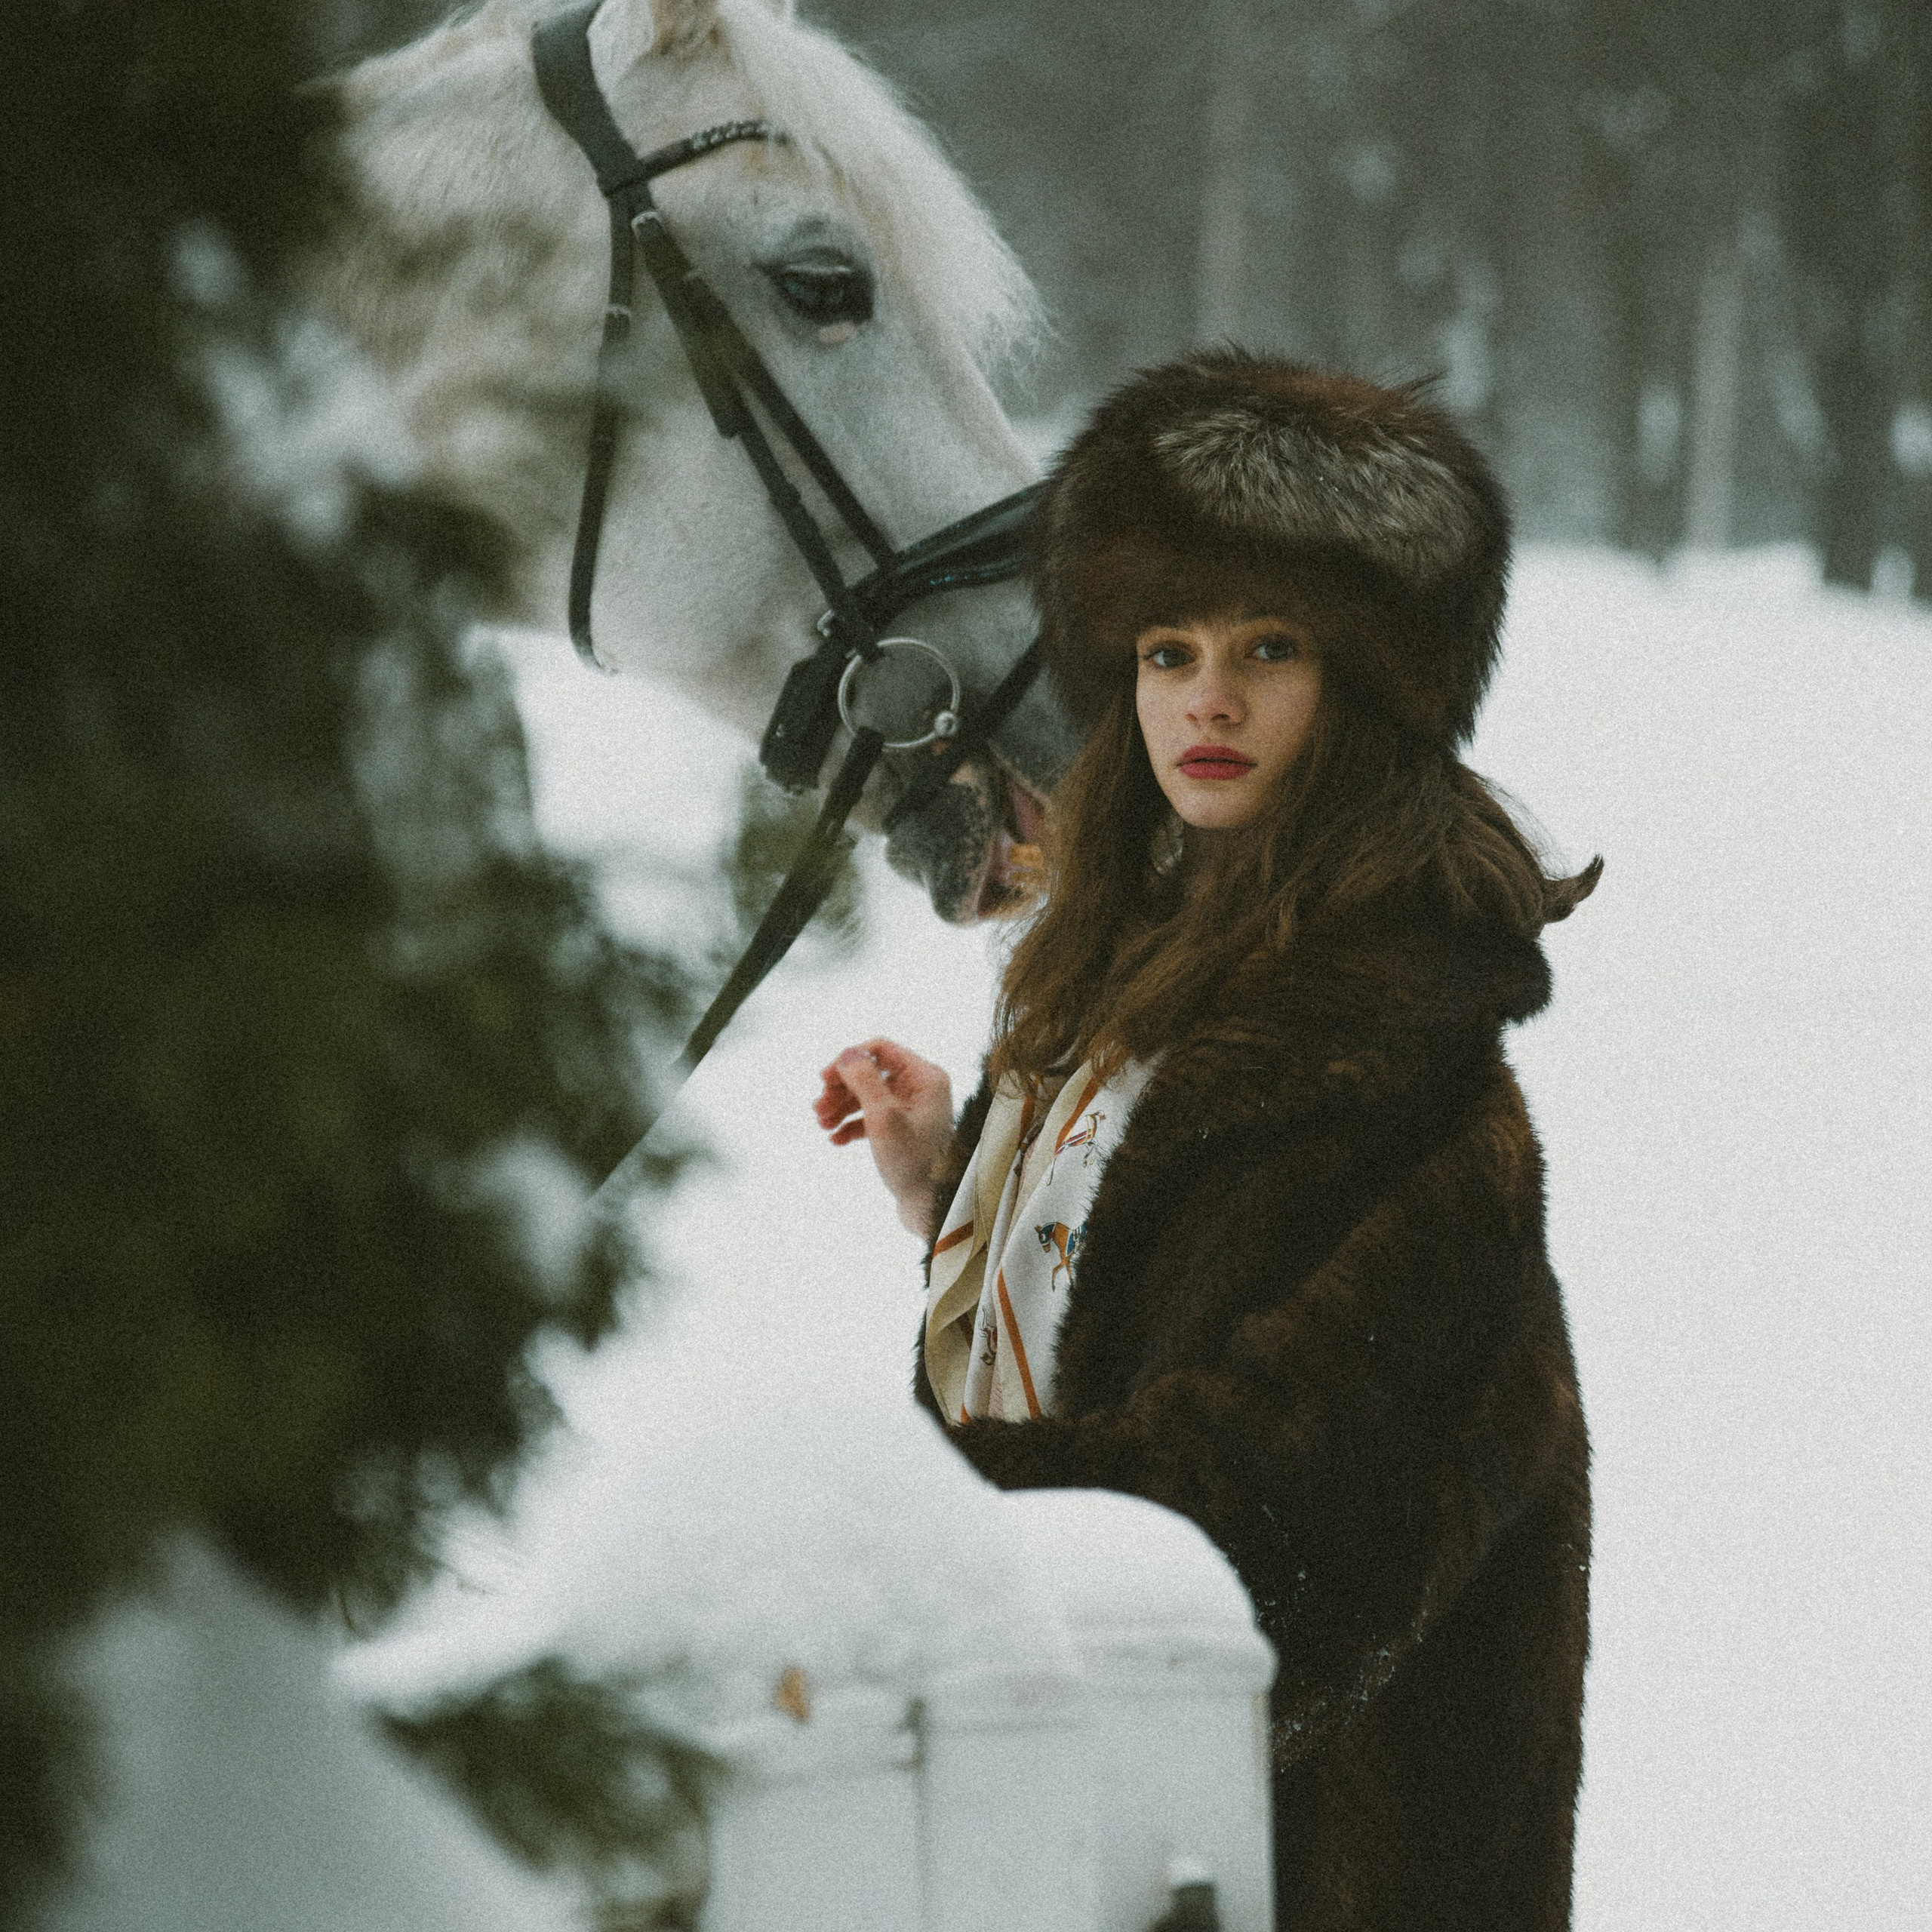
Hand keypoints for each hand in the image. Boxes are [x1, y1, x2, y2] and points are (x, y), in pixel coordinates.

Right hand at [814, 1038, 954, 1237]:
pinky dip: (852, 1125)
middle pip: (871, 1072)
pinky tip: (836, 1140)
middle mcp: (921, 1088)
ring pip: (868, 1096)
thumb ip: (864, 1080)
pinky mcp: (904, 1132)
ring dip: (841, 1107)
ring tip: (822, 1124)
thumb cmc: (913, 1161)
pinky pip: (872, 1118)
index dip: (849, 1060)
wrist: (932, 1207)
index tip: (823, 1079)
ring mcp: (913, 1110)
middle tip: (817, 1108)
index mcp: (925, 1076)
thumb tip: (847, 1053)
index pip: (880, 1049)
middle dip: (841, 1088)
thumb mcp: (883, 1117)